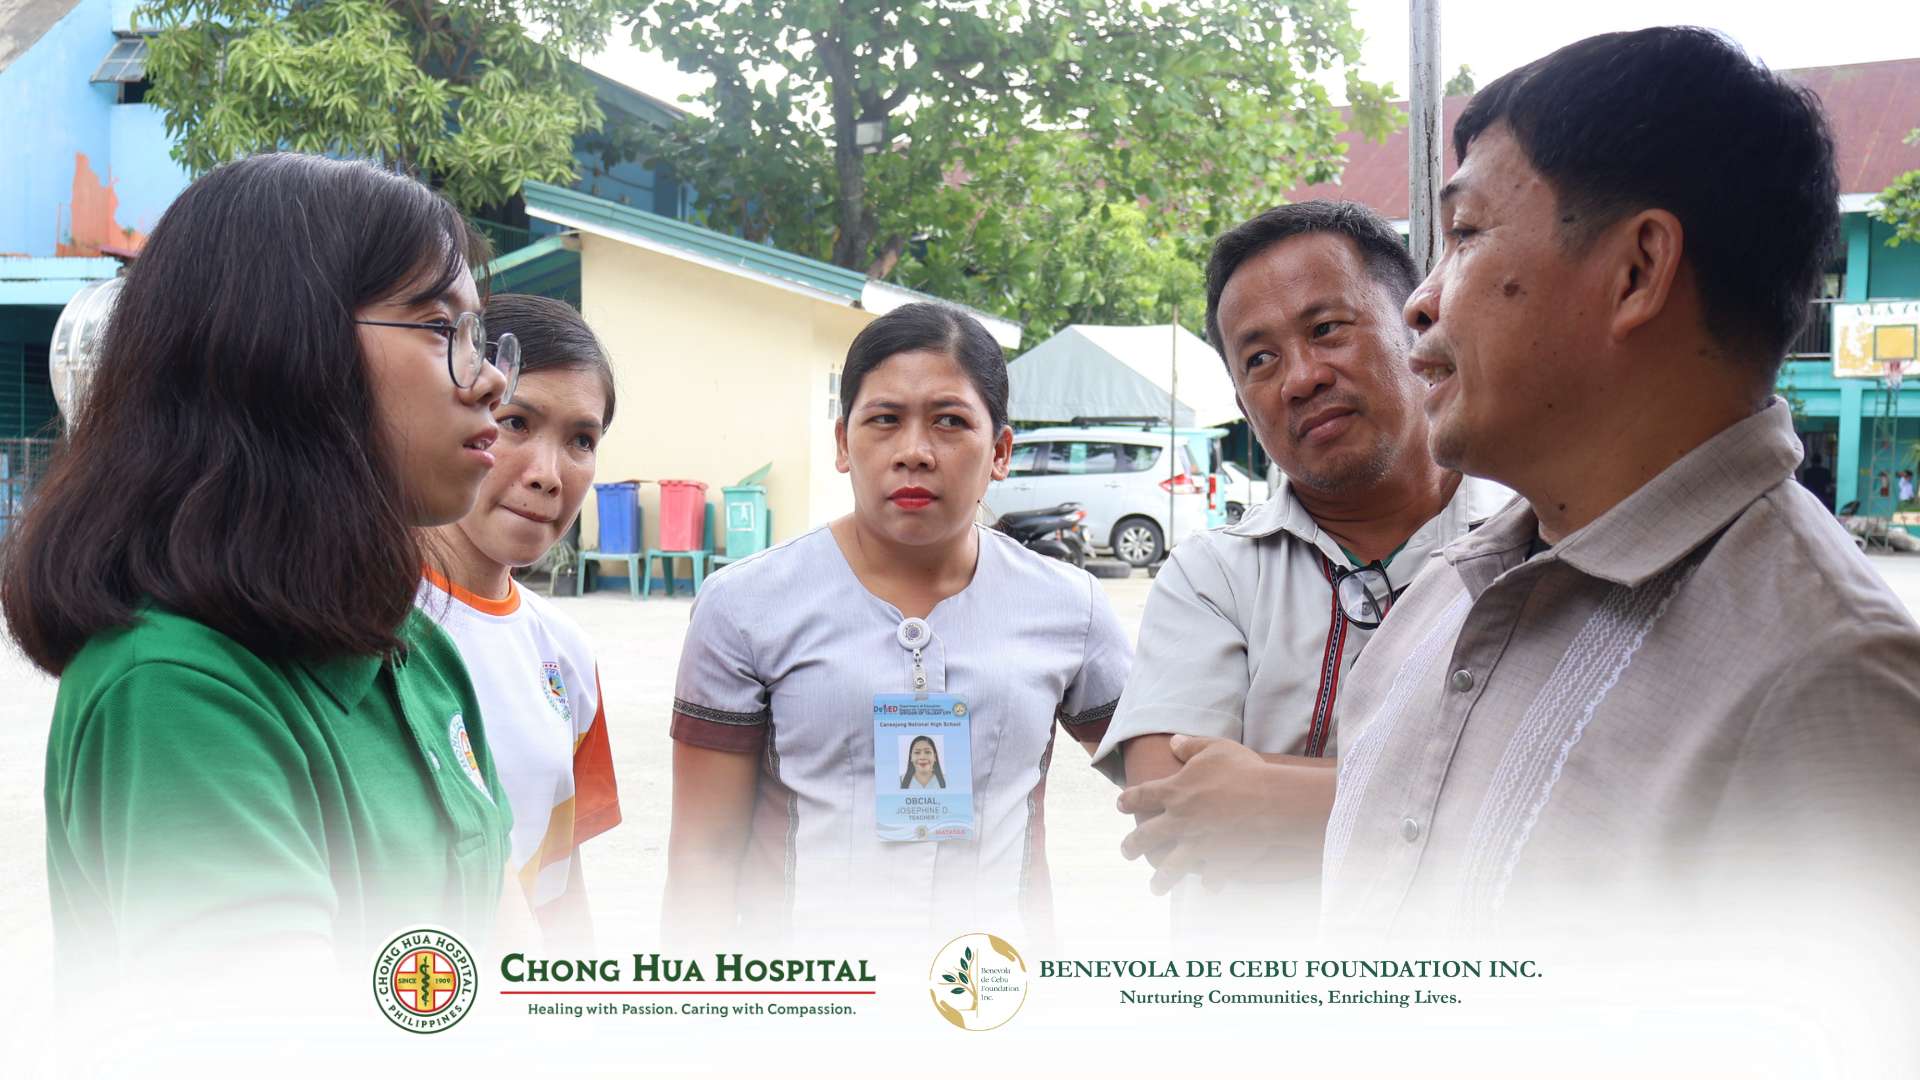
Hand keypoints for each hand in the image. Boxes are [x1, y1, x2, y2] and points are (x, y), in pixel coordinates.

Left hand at [1116, 735, 1333, 894]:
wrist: (1272, 802)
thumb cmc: (1244, 771)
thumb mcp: (1216, 748)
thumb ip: (1191, 746)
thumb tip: (1174, 741)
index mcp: (1175, 792)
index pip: (1142, 796)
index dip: (1128, 799)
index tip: (1120, 804)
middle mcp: (1179, 822)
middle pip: (1146, 836)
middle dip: (1132, 845)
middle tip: (1126, 852)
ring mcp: (1198, 846)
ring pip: (1170, 868)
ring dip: (1161, 880)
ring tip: (1155, 887)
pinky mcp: (1219, 863)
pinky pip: (1209, 878)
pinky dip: (1209, 882)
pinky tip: (1207, 886)